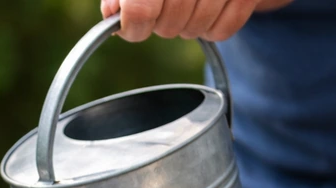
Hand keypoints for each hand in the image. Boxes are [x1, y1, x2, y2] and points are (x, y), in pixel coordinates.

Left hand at [101, 0, 291, 42]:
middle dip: (164, 25)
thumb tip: (112, 16)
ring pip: (196, 30)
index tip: (135, 26)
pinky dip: (214, 29)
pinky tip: (211, 11)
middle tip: (168, 11)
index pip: (139, 11)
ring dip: (188, 28)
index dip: (134, 26)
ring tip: (190, 8)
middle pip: (169, 24)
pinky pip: (223, 31)